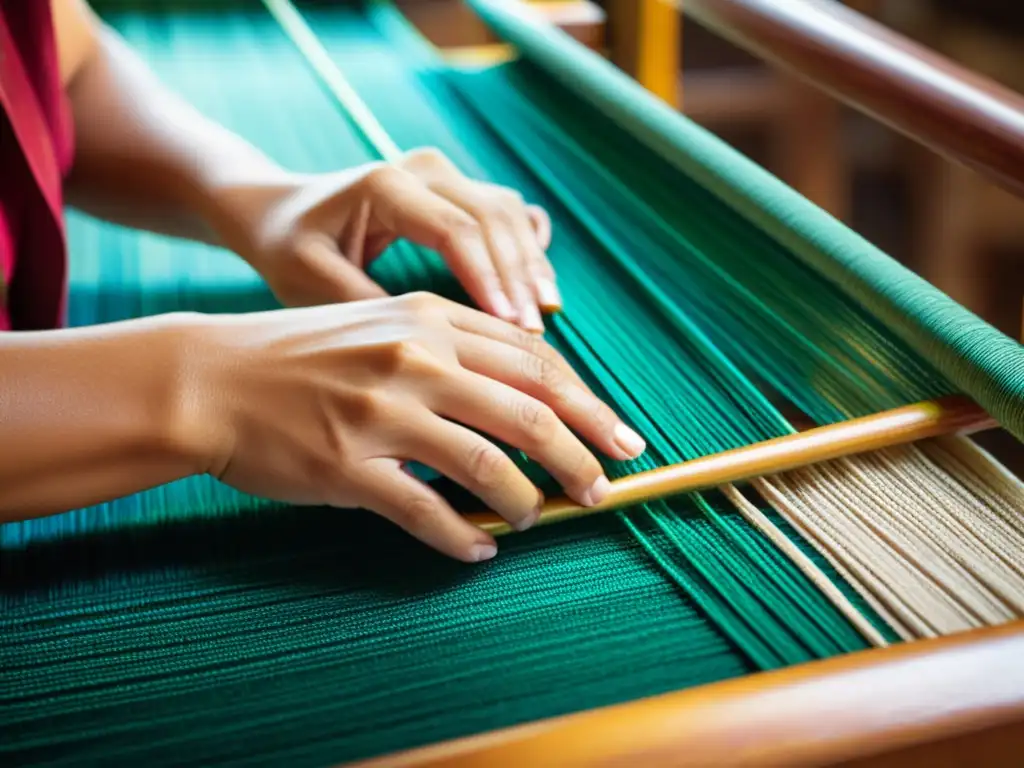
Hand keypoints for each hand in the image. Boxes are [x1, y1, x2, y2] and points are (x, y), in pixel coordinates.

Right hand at [189, 293, 645, 560]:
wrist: (212, 376)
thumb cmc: (304, 353)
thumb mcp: (385, 322)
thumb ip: (457, 347)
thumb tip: (529, 392)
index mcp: (431, 319)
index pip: (537, 363)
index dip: (589, 405)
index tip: (619, 437)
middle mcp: (413, 358)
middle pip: (529, 411)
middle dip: (580, 454)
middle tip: (603, 487)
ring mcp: (380, 413)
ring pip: (486, 463)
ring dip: (526, 499)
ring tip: (536, 516)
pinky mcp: (346, 467)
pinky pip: (424, 512)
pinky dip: (462, 537)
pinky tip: (478, 549)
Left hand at [222, 148, 557, 331]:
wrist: (278, 211)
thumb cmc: (290, 248)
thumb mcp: (310, 282)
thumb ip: (367, 306)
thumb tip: (429, 343)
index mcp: (386, 184)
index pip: (456, 229)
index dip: (488, 278)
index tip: (508, 326)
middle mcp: (422, 169)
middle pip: (492, 218)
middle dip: (518, 277)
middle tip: (534, 332)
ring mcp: (442, 174)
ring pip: (506, 214)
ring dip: (530, 264)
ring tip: (545, 314)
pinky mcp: (454, 190)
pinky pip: (505, 212)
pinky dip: (527, 245)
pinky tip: (539, 281)